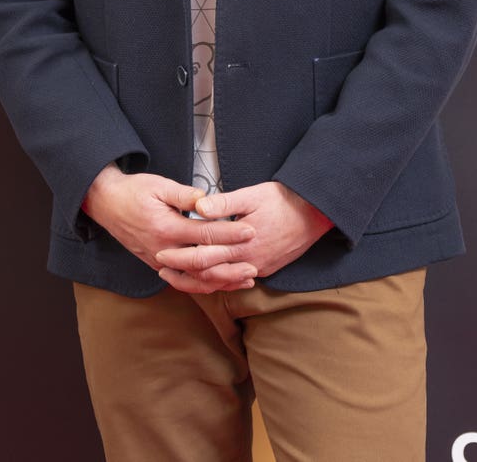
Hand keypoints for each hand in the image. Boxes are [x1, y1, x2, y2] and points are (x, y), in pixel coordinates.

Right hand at [82, 165, 256, 290]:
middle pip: (204, 262)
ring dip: (221, 281)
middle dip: (231, 264)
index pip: (206, 234)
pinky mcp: (156, 265)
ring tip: (244, 280)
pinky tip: (219, 284)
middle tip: (255, 263)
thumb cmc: (134, 191)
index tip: (250, 231)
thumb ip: (185, 195)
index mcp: (167, 227)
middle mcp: (164, 249)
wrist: (106, 203)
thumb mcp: (160, 186)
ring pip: (194, 279)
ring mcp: (159, 260)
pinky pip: (182, 281)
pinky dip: (202, 285)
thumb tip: (208, 200)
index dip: (230, 233)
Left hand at [155, 181, 332, 291]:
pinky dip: (221, 281)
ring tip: (180, 276)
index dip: (180, 258)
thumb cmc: (283, 199)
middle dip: (184, 273)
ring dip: (200, 280)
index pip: (203, 258)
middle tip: (162, 268)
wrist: (315, 213)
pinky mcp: (267, 269)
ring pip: (223, 282)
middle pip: (209, 274)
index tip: (161, 255)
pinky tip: (210, 277)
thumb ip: (225, 203)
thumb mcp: (252, 195)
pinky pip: (238, 281)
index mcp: (241, 243)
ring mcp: (259, 268)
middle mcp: (249, 261)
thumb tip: (199, 207)